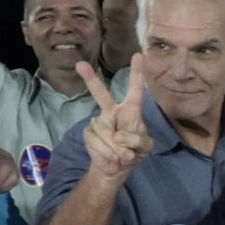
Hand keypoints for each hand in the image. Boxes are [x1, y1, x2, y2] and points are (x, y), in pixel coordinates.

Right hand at [77, 57, 151, 180]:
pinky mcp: (89, 133)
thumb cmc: (134, 152)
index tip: (139, 55)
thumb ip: (137, 140)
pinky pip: (97, 140)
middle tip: (80, 64)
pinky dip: (107, 152)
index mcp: (130, 110)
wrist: (116, 169)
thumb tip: (120, 138)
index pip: (135, 89)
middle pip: (101, 93)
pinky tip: (112, 157)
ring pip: (105, 129)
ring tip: (122, 156)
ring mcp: (99, 121)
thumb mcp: (145, 147)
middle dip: (90, 79)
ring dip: (115, 148)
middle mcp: (112, 111)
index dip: (137, 73)